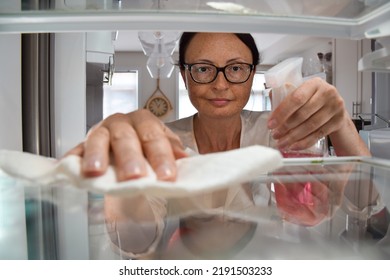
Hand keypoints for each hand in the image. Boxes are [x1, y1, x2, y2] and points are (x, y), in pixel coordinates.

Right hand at [65, 109, 186, 180]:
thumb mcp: (164, 150)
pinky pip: (76, 150)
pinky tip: (69, 165)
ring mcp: (100, 132)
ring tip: (96, 172)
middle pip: (125, 137)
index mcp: (144, 122)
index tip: (167, 176)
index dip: (161, 156)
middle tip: (135, 176)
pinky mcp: (83, 145)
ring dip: (97, 155)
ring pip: (98, 140)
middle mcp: (121, 123)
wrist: (128, 155)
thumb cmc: (146, 151)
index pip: (154, 136)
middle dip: (130, 157)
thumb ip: (172, 153)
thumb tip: (184, 159)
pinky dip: (73, 157)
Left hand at [267, 77, 369, 155]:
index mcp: (315, 84)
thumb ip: (287, 95)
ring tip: (281, 143)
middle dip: (286, 127)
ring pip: (310, 126)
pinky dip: (304, 142)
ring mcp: (335, 107)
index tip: (271, 124)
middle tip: (275, 135)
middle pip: (303, 114)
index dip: (282, 112)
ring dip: (293, 137)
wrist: (335, 107)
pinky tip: (293, 146)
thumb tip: (271, 98)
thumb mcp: (302, 92)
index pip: (296, 98)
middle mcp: (327, 93)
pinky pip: (318, 135)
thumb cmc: (313, 99)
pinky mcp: (338, 121)